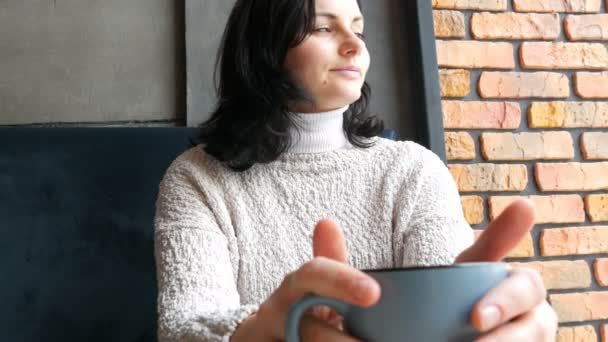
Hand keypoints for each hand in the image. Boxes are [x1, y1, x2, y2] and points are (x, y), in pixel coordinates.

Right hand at [231, 219, 379, 341]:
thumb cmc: (295, 314)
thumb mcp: (309, 288)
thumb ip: (328, 263)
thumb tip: (327, 222)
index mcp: (291, 291)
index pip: (311, 276)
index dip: (341, 281)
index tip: (373, 293)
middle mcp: (275, 319)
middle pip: (310, 331)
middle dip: (343, 341)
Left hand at [455, 199, 557, 340]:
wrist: (454, 315)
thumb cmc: (467, 284)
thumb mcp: (475, 261)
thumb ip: (497, 238)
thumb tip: (528, 203)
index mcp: (527, 288)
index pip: (526, 290)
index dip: (504, 303)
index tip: (475, 317)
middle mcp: (538, 318)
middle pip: (533, 331)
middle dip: (504, 340)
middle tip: (470, 339)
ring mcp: (533, 340)